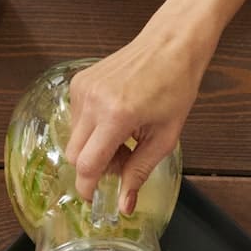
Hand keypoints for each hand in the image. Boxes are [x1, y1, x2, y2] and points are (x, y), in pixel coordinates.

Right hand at [63, 29, 209, 206]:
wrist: (170, 44)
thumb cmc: (175, 86)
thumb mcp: (164, 138)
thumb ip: (139, 173)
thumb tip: (123, 205)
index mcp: (117, 116)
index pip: (87, 165)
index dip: (89, 187)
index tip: (96, 198)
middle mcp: (93, 101)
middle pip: (74, 155)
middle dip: (95, 167)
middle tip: (124, 160)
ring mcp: (82, 89)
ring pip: (75, 138)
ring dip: (95, 147)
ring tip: (125, 136)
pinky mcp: (78, 82)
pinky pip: (76, 119)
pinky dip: (93, 128)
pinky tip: (116, 118)